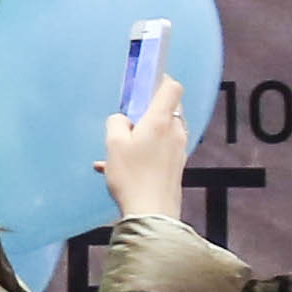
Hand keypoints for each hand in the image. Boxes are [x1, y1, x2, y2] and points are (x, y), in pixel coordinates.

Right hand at [99, 91, 192, 224]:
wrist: (152, 213)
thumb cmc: (133, 178)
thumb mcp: (113, 145)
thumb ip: (116, 123)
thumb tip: (121, 119)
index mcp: (160, 121)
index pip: (171, 87)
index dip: (161, 78)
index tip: (147, 79)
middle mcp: (175, 132)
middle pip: (167, 108)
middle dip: (149, 109)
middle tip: (128, 119)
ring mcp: (178, 149)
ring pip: (163, 129)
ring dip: (144, 132)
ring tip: (120, 148)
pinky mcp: (176, 165)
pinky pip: (160, 149)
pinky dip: (144, 150)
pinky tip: (119, 166)